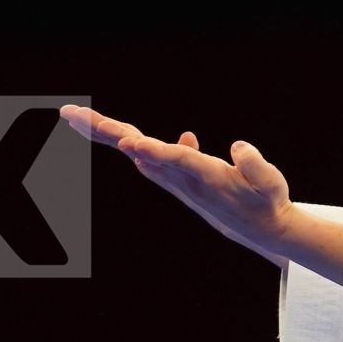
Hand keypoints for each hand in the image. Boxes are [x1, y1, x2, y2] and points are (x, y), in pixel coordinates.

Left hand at [59, 104, 292, 269]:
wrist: (257, 228)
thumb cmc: (267, 201)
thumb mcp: (272, 184)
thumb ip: (255, 164)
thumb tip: (237, 147)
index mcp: (206, 177)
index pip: (176, 162)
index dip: (155, 151)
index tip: (130, 143)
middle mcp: (181, 177)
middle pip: (138, 149)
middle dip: (105, 131)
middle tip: (70, 114)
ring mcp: (173, 176)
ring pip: (132, 148)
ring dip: (103, 130)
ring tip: (72, 114)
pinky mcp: (173, 173)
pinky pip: (141, 150)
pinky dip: (122, 136)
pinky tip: (105, 126)